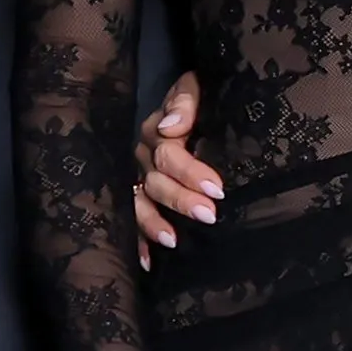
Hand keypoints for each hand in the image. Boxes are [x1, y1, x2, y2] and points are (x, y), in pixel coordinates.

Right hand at [130, 72, 220, 265]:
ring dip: (154, 223)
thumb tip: (172, 129)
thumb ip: (184, 102)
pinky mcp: (139, 194)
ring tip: (172, 241)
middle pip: (156, 181)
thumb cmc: (199, 100)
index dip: (190, 171)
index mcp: (158, 133)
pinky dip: (139, 240)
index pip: (168, 154)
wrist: (191, 105)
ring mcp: (139, 177)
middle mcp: (144, 157)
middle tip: (208, 214)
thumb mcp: (194, 88)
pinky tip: (148, 262)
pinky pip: (134, 217)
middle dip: (181, 200)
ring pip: (141, 202)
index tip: (217, 189)